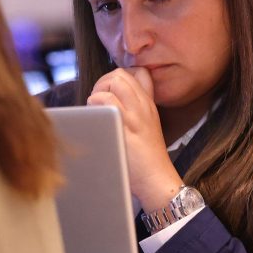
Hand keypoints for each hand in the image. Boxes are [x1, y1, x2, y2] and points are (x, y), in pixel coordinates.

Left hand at [87, 67, 183, 210]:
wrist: (157, 180)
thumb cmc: (145, 159)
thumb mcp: (146, 128)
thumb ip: (133, 113)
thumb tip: (109, 103)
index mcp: (149, 105)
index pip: (138, 72)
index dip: (118, 77)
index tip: (109, 94)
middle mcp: (144, 106)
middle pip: (121, 74)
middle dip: (103, 82)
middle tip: (98, 102)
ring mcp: (136, 115)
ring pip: (115, 81)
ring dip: (99, 91)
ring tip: (95, 109)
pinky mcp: (126, 127)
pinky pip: (107, 101)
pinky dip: (95, 103)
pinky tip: (95, 117)